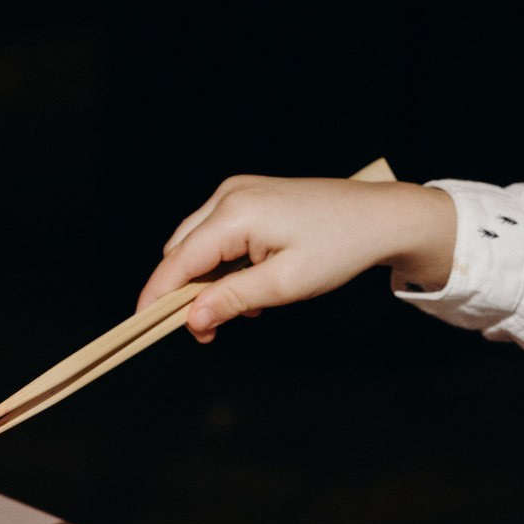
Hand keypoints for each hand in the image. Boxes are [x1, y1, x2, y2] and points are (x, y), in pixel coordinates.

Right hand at [140, 175, 457, 340]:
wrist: (380, 216)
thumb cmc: (339, 248)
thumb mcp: (285, 285)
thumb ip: (233, 300)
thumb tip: (191, 319)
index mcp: (236, 213)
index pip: (178, 262)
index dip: (157, 298)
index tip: (143, 329)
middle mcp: (229, 195)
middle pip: (181, 251)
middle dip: (186, 293)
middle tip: (212, 332)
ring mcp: (239, 191)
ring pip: (196, 244)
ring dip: (208, 280)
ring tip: (247, 308)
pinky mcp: (250, 195)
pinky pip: (217, 234)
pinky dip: (224, 263)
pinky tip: (253, 284)